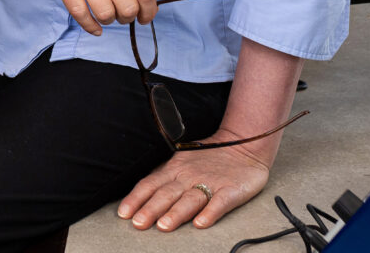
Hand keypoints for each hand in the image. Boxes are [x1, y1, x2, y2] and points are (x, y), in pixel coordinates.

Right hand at [20, 0, 156, 34]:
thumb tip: (145, 3)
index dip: (149, 11)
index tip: (145, 18)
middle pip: (128, 6)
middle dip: (127, 18)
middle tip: (122, 15)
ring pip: (105, 13)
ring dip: (108, 21)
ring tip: (106, 16)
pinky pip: (80, 14)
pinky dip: (90, 27)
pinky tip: (95, 27)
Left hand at [118, 138, 269, 231]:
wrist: (244, 144)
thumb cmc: (210, 158)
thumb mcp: (183, 161)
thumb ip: (164, 178)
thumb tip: (139, 198)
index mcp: (176, 168)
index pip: (151, 183)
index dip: (137, 198)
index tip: (125, 214)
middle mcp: (190, 175)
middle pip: (168, 193)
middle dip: (152, 208)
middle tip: (140, 223)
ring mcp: (211, 182)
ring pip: (191, 199)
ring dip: (177, 213)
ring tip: (165, 225)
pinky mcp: (231, 190)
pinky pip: (220, 202)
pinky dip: (210, 212)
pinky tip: (202, 223)